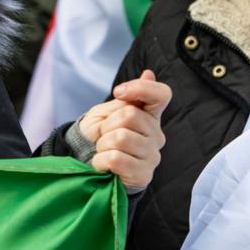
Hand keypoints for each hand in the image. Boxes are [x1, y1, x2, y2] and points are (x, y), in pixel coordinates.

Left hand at [78, 70, 169, 191]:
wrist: (88, 163)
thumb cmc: (100, 135)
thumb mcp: (108, 112)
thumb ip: (128, 98)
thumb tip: (149, 73)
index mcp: (150, 116)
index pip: (161, 94)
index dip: (140, 88)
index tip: (118, 92)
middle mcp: (157, 135)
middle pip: (130, 115)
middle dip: (106, 124)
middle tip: (103, 135)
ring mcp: (152, 156)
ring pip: (120, 138)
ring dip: (101, 144)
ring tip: (103, 150)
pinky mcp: (143, 175)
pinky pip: (115, 159)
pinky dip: (100, 160)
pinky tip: (102, 164)